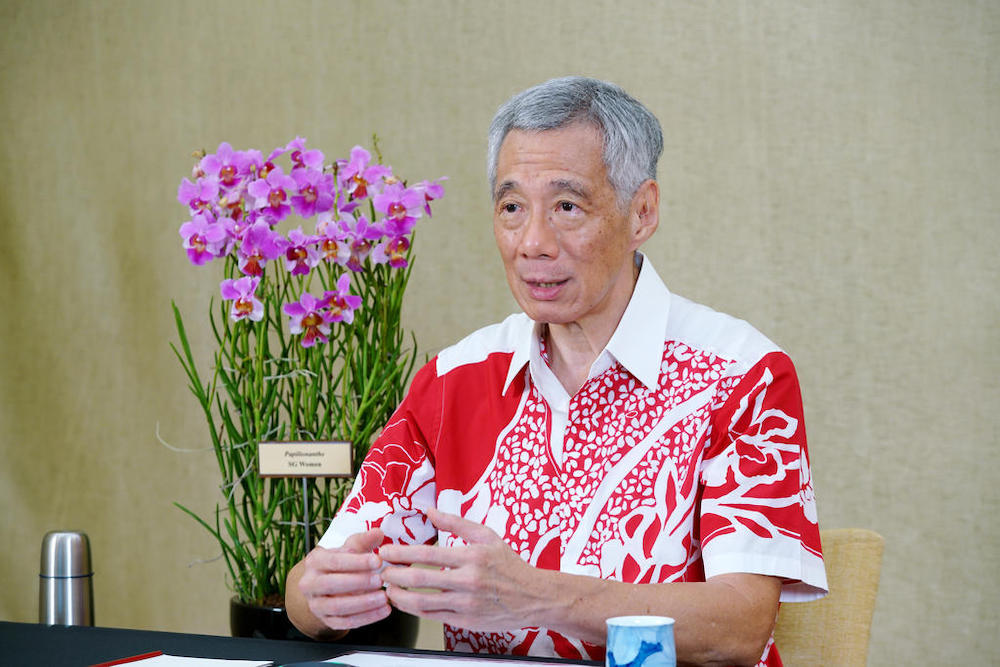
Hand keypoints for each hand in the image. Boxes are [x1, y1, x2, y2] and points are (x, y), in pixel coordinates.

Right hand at [297, 528, 391, 629]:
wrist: (327, 586)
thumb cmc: (341, 563)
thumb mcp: (350, 548)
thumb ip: (363, 541)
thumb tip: (378, 532)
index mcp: (314, 561)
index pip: (334, 561)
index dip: (357, 562)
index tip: (378, 561)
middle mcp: (310, 584)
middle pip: (330, 584)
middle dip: (357, 582)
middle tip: (380, 580)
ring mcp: (316, 604)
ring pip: (336, 606)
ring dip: (362, 603)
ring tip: (384, 597)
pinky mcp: (326, 620)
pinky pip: (345, 622)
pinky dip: (366, 618)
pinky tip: (383, 610)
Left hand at [378, 507, 547, 631]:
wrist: (533, 597)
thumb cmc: (509, 564)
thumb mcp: (487, 536)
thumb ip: (456, 523)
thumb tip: (429, 510)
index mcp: (472, 556)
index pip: (429, 554)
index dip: (402, 553)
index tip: (386, 551)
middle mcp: (468, 581)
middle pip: (421, 579)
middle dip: (395, 574)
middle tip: (380, 570)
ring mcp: (466, 604)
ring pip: (423, 602)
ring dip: (400, 596)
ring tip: (387, 589)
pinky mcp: (466, 621)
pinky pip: (433, 617)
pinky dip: (414, 610)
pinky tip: (405, 603)